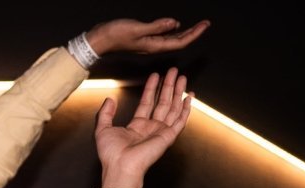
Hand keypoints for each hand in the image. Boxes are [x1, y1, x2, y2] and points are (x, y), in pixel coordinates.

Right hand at [84, 17, 208, 57]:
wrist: (99, 40)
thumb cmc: (115, 35)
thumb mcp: (137, 29)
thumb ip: (156, 27)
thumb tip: (175, 23)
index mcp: (154, 45)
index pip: (180, 42)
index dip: (194, 34)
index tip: (205, 25)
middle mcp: (153, 46)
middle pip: (178, 42)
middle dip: (193, 33)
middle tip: (205, 24)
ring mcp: (149, 44)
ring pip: (172, 40)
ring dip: (185, 33)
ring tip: (196, 26)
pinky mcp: (144, 39)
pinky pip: (163, 37)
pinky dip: (172, 31)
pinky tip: (175, 26)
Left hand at [96, 67, 191, 187]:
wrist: (121, 166)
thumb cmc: (111, 154)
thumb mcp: (103, 129)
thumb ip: (105, 114)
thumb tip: (109, 99)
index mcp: (137, 127)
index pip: (147, 103)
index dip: (151, 88)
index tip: (155, 76)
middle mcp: (151, 128)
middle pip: (162, 102)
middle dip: (168, 86)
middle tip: (173, 71)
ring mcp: (161, 132)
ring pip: (173, 108)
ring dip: (178, 92)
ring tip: (182, 77)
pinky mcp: (168, 136)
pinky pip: (180, 120)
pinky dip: (186, 109)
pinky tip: (190, 97)